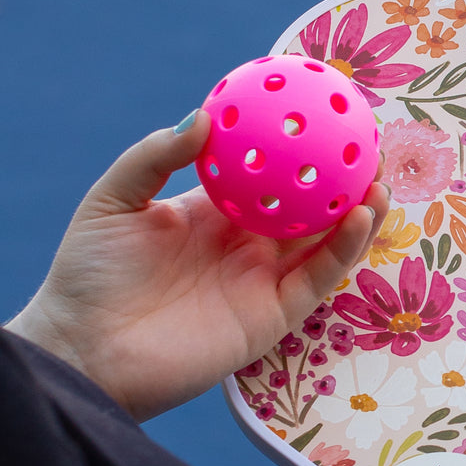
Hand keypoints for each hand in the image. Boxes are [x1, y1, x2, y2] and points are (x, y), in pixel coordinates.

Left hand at [7, 112, 387, 420]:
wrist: (86, 347)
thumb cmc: (89, 275)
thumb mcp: (114, 201)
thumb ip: (153, 157)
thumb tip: (203, 117)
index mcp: (215, 214)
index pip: (269, 177)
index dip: (297, 152)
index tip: (324, 118)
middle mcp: (248, 246)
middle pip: (311, 208)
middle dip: (344, 180)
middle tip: (370, 147)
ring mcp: (265, 280)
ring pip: (327, 242)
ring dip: (359, 213)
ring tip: (379, 181)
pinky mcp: (276, 314)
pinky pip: (319, 276)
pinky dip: (344, 248)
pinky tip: (359, 216)